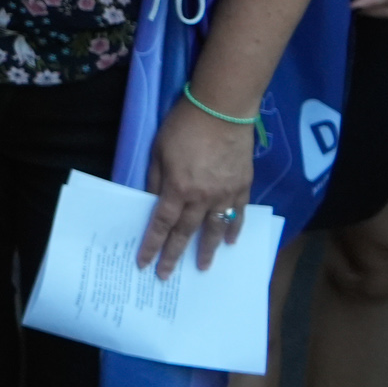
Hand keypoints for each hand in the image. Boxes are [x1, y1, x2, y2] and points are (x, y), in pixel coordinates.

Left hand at [144, 95, 254, 276]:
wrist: (222, 110)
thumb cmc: (183, 126)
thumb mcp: (158, 151)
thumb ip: (155, 179)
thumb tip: (151, 202)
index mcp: (177, 188)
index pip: (161, 224)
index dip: (152, 246)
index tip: (144, 264)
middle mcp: (201, 197)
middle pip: (186, 233)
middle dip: (175, 256)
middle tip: (167, 276)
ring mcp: (225, 194)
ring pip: (214, 230)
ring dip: (207, 250)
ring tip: (202, 267)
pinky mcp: (243, 186)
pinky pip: (238, 215)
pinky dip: (233, 229)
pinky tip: (230, 241)